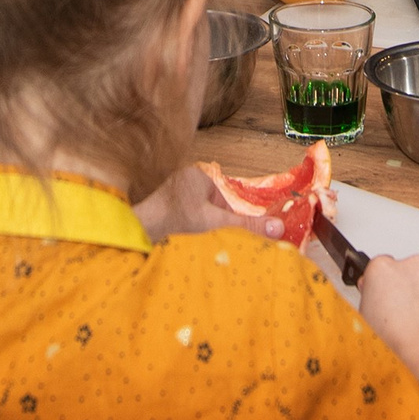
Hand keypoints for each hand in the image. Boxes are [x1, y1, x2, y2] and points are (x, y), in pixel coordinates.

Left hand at [135, 164, 283, 241]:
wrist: (140, 233)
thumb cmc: (176, 222)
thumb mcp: (217, 224)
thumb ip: (247, 226)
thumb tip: (278, 227)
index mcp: (198, 177)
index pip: (227, 200)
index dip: (232, 220)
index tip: (234, 235)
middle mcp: (184, 182)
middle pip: (214, 209)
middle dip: (218, 227)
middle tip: (216, 241)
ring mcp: (173, 195)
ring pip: (200, 217)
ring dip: (203, 232)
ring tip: (199, 242)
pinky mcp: (164, 209)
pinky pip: (186, 221)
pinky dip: (190, 233)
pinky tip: (187, 242)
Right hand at [355, 254, 418, 402]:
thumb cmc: (399, 340)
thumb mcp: (364, 319)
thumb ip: (371, 299)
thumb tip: (374, 301)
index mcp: (383, 268)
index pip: (379, 268)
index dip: (381, 285)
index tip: (383, 298)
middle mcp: (413, 266)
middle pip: (408, 272)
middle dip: (407, 290)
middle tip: (403, 316)